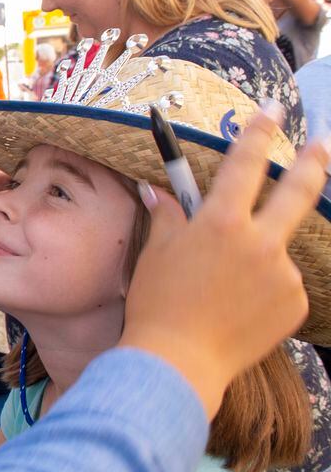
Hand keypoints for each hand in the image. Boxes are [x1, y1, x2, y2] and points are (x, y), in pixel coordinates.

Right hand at [118, 106, 330, 418]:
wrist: (178, 362)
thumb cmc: (158, 303)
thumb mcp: (157, 251)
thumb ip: (169, 214)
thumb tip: (160, 190)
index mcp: (221, 222)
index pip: (245, 162)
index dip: (259, 131)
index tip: (272, 110)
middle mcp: (260, 241)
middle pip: (298, 189)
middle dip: (313, 161)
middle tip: (323, 143)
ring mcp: (283, 273)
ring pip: (280, 246)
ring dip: (264, 250)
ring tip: (229, 282)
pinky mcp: (295, 303)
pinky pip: (283, 282)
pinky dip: (265, 287)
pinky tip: (239, 306)